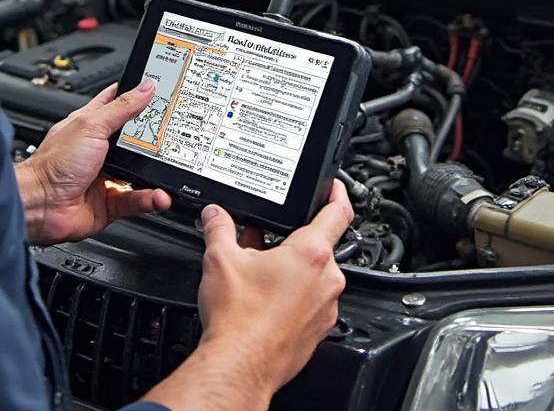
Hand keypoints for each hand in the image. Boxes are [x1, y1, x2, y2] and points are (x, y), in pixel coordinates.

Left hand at [14, 81, 170, 244]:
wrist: (40, 206)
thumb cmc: (53, 164)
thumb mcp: (91, 126)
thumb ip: (122, 108)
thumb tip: (145, 87)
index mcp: (91, 125)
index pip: (118, 103)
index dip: (138, 96)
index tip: (160, 91)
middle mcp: (99, 149)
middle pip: (135, 140)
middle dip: (154, 139)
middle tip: (173, 135)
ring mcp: (105, 176)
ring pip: (139, 172)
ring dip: (155, 173)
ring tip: (170, 168)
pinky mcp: (110, 202)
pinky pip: (137, 199)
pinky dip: (150, 198)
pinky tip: (158, 196)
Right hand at [196, 181, 352, 397]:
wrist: (239, 367)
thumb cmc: (238, 319)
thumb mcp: (220, 258)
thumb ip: (219, 227)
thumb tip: (214, 214)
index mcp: (312, 254)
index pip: (338, 212)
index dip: (337, 192)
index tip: (333, 186)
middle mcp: (327, 281)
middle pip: (318, 245)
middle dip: (291, 238)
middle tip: (265, 238)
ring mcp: (325, 308)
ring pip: (314, 275)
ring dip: (291, 267)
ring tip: (259, 270)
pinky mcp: (318, 331)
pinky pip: (311, 300)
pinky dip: (293, 293)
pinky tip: (265, 297)